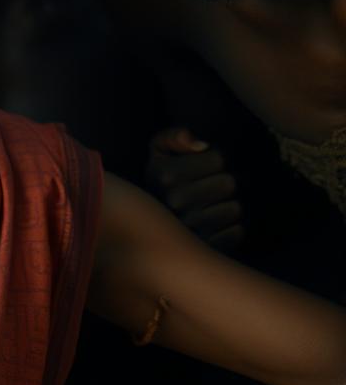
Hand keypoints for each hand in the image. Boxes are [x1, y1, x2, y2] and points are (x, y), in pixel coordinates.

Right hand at [145, 128, 244, 251]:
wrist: (146, 223)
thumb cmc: (161, 180)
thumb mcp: (159, 150)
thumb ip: (175, 136)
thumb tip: (202, 146)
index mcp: (164, 175)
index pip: (218, 158)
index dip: (215, 159)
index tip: (202, 166)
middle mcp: (174, 202)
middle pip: (229, 183)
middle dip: (224, 182)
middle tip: (210, 187)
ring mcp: (189, 228)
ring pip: (235, 208)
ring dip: (228, 205)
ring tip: (210, 206)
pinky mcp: (204, 248)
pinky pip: (237, 232)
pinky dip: (231, 228)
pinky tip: (214, 224)